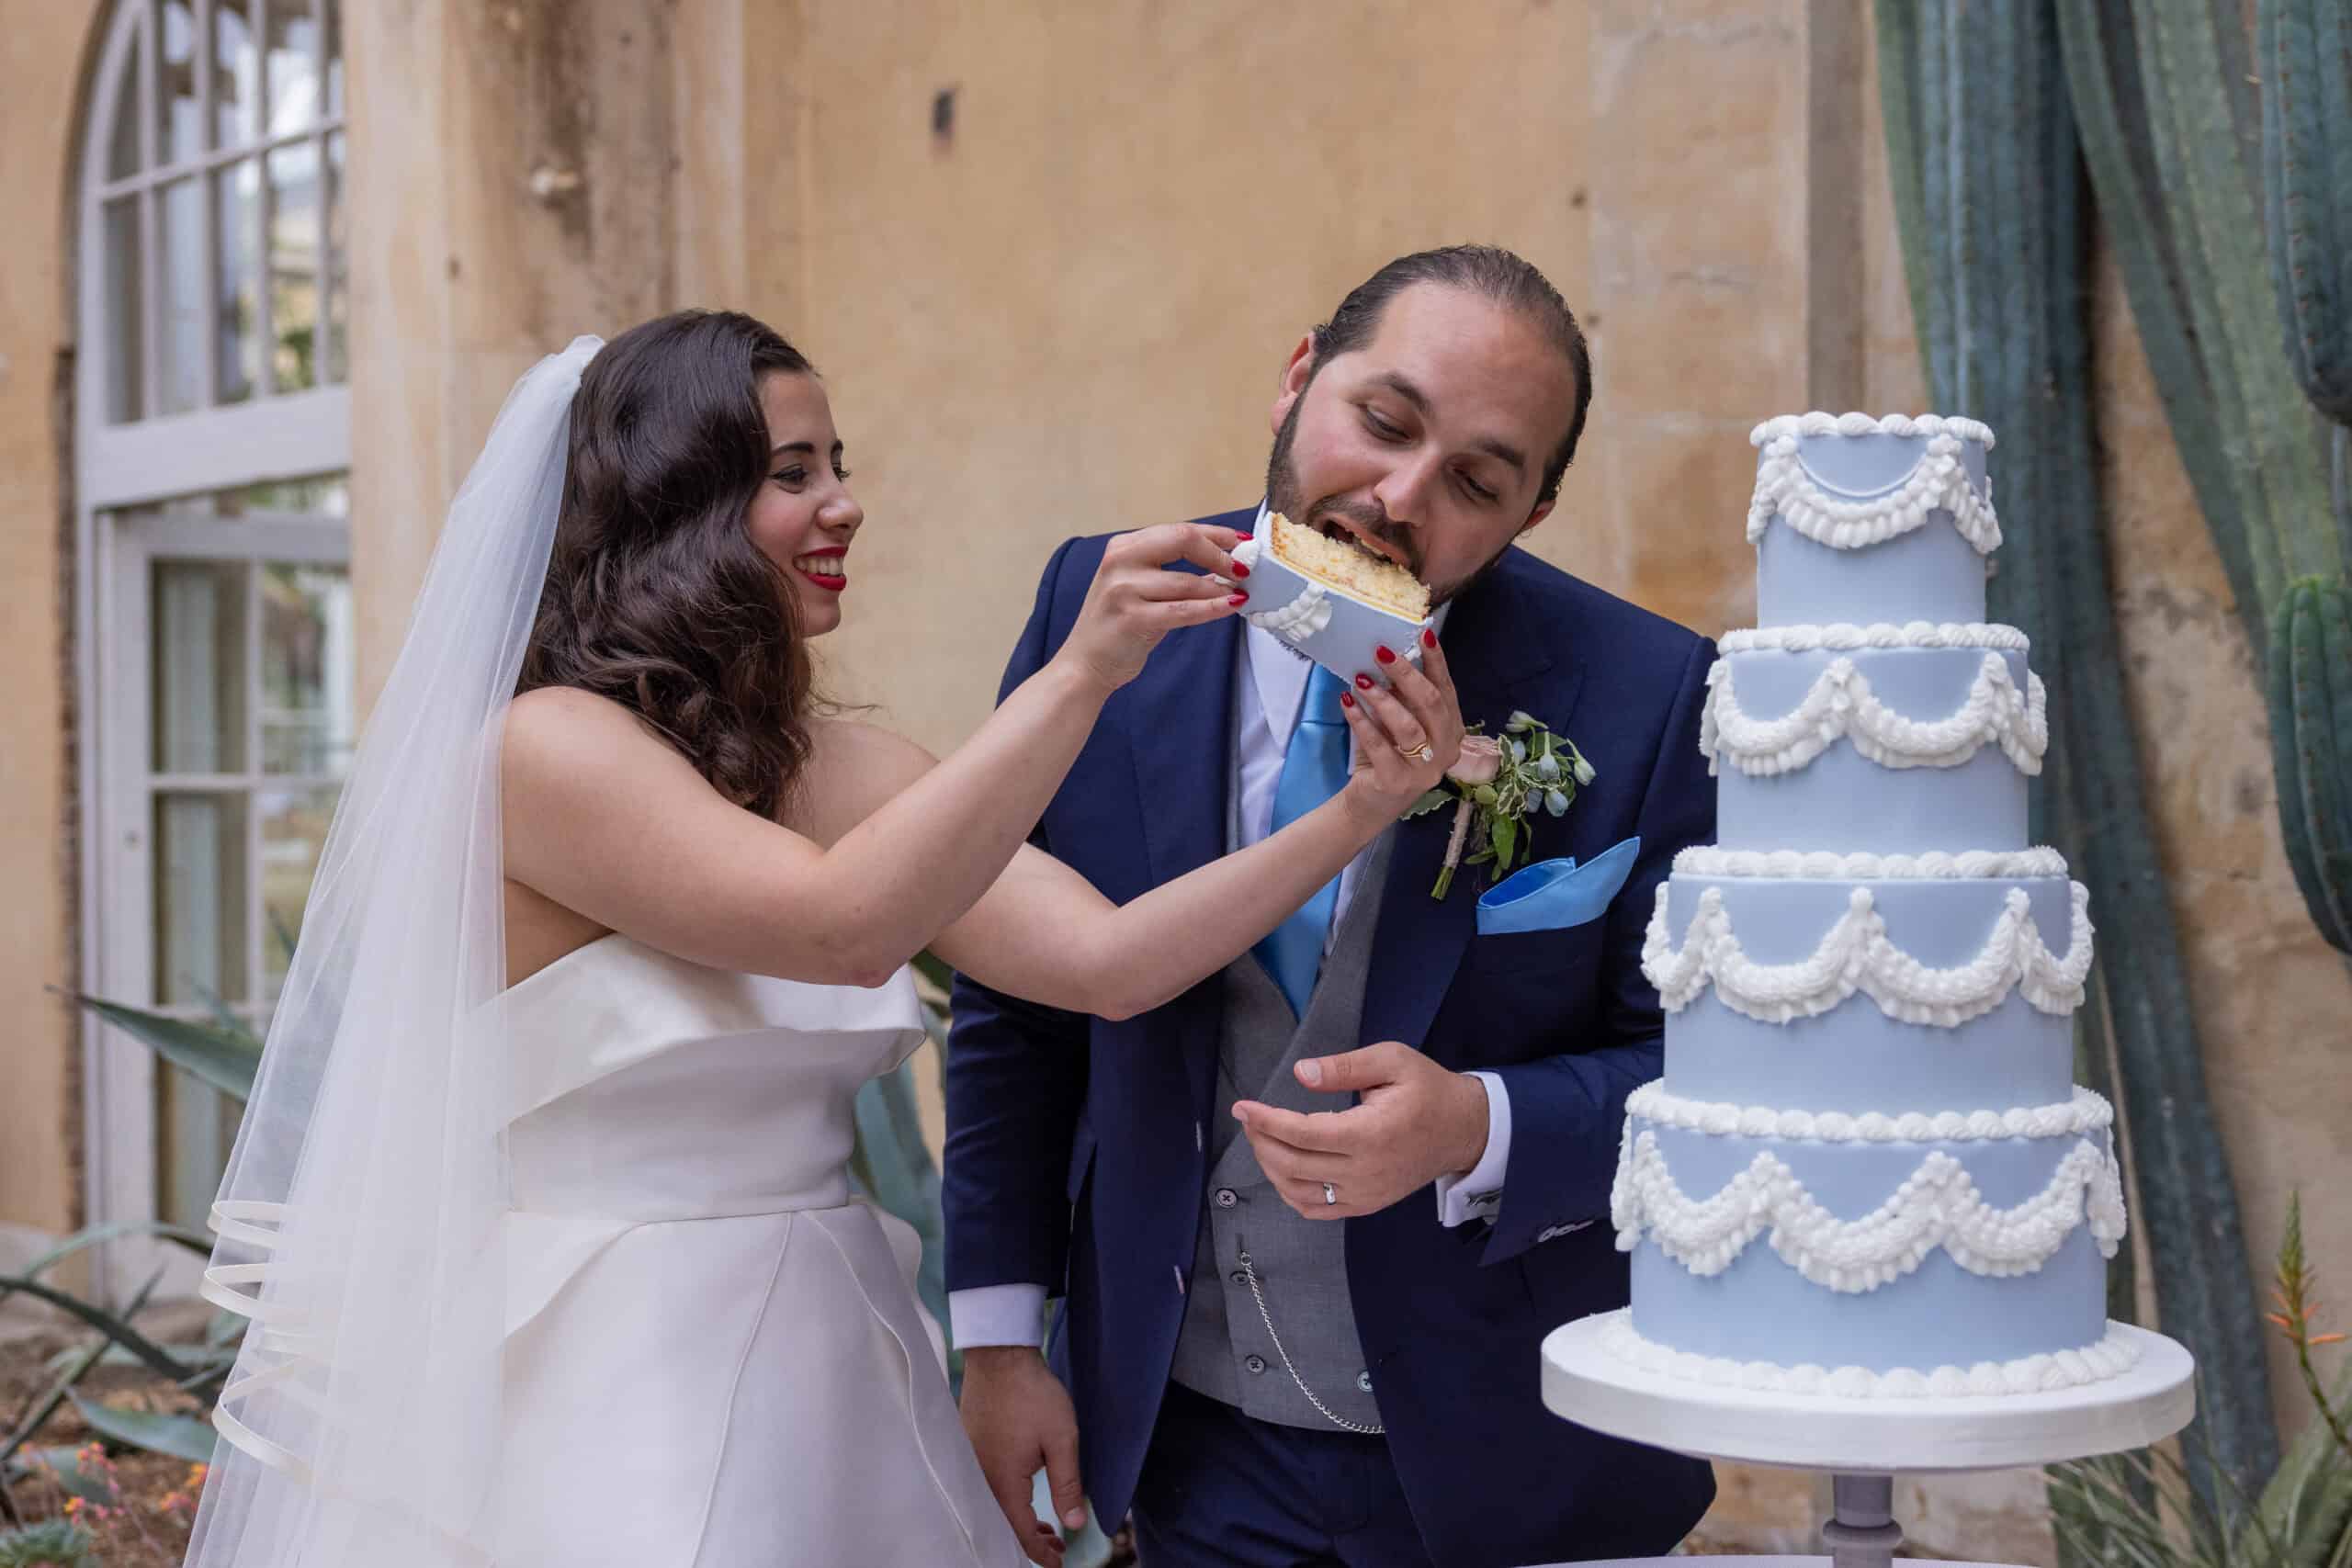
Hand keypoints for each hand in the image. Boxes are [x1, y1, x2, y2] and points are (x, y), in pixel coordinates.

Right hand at [959, 1345, 1087, 1567]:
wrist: (1000, 1355)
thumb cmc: (1032, 1394)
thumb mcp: (1062, 1440)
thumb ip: (1068, 1485)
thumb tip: (1076, 1524)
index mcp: (1003, 1482)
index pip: (1020, 1533)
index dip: (1041, 1553)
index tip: (1059, 1562)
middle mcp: (980, 1478)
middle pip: (1002, 1525)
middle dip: (1030, 1542)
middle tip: (1057, 1548)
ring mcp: (971, 1462)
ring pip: (993, 1507)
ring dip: (1018, 1521)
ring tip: (1045, 1528)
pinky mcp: (969, 1447)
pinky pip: (985, 1487)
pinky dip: (1005, 1501)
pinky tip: (1023, 1496)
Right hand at [1053, 523, 1247, 695]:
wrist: (1085, 663)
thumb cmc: (1117, 625)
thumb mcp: (1141, 588)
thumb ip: (1175, 572)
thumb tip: (1224, 564)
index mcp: (1123, 547)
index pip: (1179, 530)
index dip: (1216, 535)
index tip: (1242, 542)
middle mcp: (1120, 561)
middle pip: (1183, 540)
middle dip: (1220, 554)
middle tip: (1243, 568)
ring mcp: (1123, 589)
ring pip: (1187, 581)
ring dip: (1220, 587)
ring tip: (1240, 592)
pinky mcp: (1132, 618)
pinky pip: (1184, 611)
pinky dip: (1212, 608)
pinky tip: (1231, 606)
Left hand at [1231, 1041, 1489, 1218]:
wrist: (1463, 1130)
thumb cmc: (1427, 1090)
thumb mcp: (1392, 1060)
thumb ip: (1345, 1067)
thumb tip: (1302, 1073)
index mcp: (1370, 1134)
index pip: (1303, 1133)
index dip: (1266, 1121)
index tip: (1242, 1107)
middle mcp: (1365, 1172)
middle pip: (1293, 1165)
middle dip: (1262, 1141)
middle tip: (1250, 1119)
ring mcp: (1365, 1195)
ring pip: (1298, 1192)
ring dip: (1271, 1167)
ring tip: (1263, 1139)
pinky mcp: (1366, 1205)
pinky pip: (1316, 1210)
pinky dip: (1290, 1193)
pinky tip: (1283, 1168)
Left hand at [1338, 629, 1464, 819]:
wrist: (1369, 804)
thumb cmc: (1386, 755)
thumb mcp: (1397, 722)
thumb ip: (1400, 697)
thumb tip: (1387, 657)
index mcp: (1451, 730)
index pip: (1447, 689)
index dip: (1437, 660)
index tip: (1424, 632)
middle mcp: (1445, 750)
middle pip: (1432, 704)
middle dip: (1407, 674)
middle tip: (1382, 652)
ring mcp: (1425, 770)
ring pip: (1408, 726)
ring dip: (1382, 699)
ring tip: (1360, 679)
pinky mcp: (1398, 783)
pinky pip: (1379, 746)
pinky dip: (1362, 722)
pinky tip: (1347, 703)